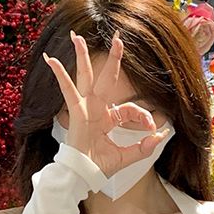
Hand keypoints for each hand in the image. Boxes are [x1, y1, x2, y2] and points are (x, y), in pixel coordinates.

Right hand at [42, 30, 170, 177]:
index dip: (143, 116)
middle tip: (117, 37)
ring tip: (76, 36)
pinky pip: (68, 90)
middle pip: (105, 78)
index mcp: (108, 118)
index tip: (152, 128)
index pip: (129, 108)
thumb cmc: (100, 167)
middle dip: (112, 58)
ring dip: (82, 56)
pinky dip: (60, 75)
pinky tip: (51, 60)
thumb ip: (144, 146)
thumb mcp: (127, 156)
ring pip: (85, 77)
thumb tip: (162, 135)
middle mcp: (96, 109)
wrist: (84, 177)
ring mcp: (85, 109)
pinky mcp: (76, 112)